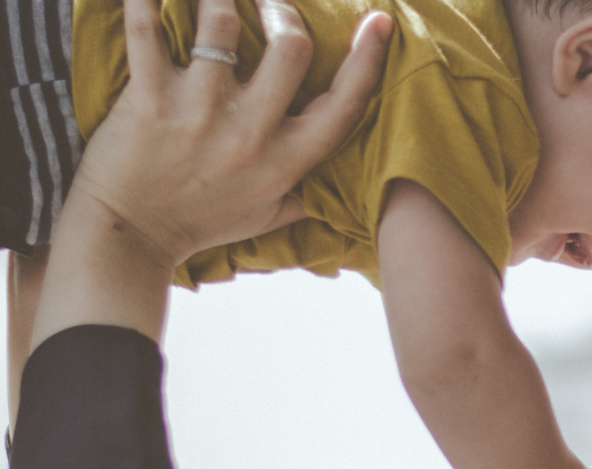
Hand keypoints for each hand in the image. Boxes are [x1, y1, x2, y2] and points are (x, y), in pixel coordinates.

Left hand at [68, 0, 391, 267]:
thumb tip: (344, 183)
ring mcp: (197, 113)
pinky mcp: (147, 100)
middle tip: (267, 1)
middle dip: (282, 9)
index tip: (378, 20)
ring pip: (220, 23)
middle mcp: (248, 134)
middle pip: (291, 47)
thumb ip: (307, 193)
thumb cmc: (199, 224)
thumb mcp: (267, 216)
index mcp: (285, 161)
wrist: (129, 239)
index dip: (368, 58)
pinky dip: (145, 0)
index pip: (343, 104)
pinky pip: (146, 31)